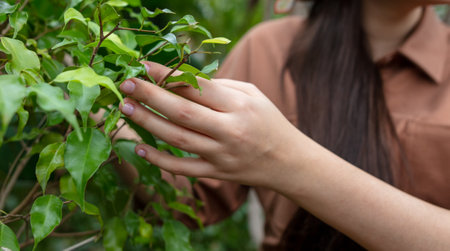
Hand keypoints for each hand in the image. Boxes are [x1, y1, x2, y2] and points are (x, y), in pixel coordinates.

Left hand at [119, 61, 311, 188]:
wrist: (288, 162)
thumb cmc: (269, 122)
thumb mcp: (253, 95)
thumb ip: (220, 87)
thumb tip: (182, 80)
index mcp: (240, 106)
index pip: (197, 87)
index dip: (168, 75)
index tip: (144, 66)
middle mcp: (230, 130)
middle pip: (182, 111)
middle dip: (150, 95)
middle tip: (126, 83)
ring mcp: (222, 154)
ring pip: (178, 139)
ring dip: (148, 123)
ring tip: (126, 108)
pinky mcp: (217, 173)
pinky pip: (183, 169)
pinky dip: (160, 161)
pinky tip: (140, 149)